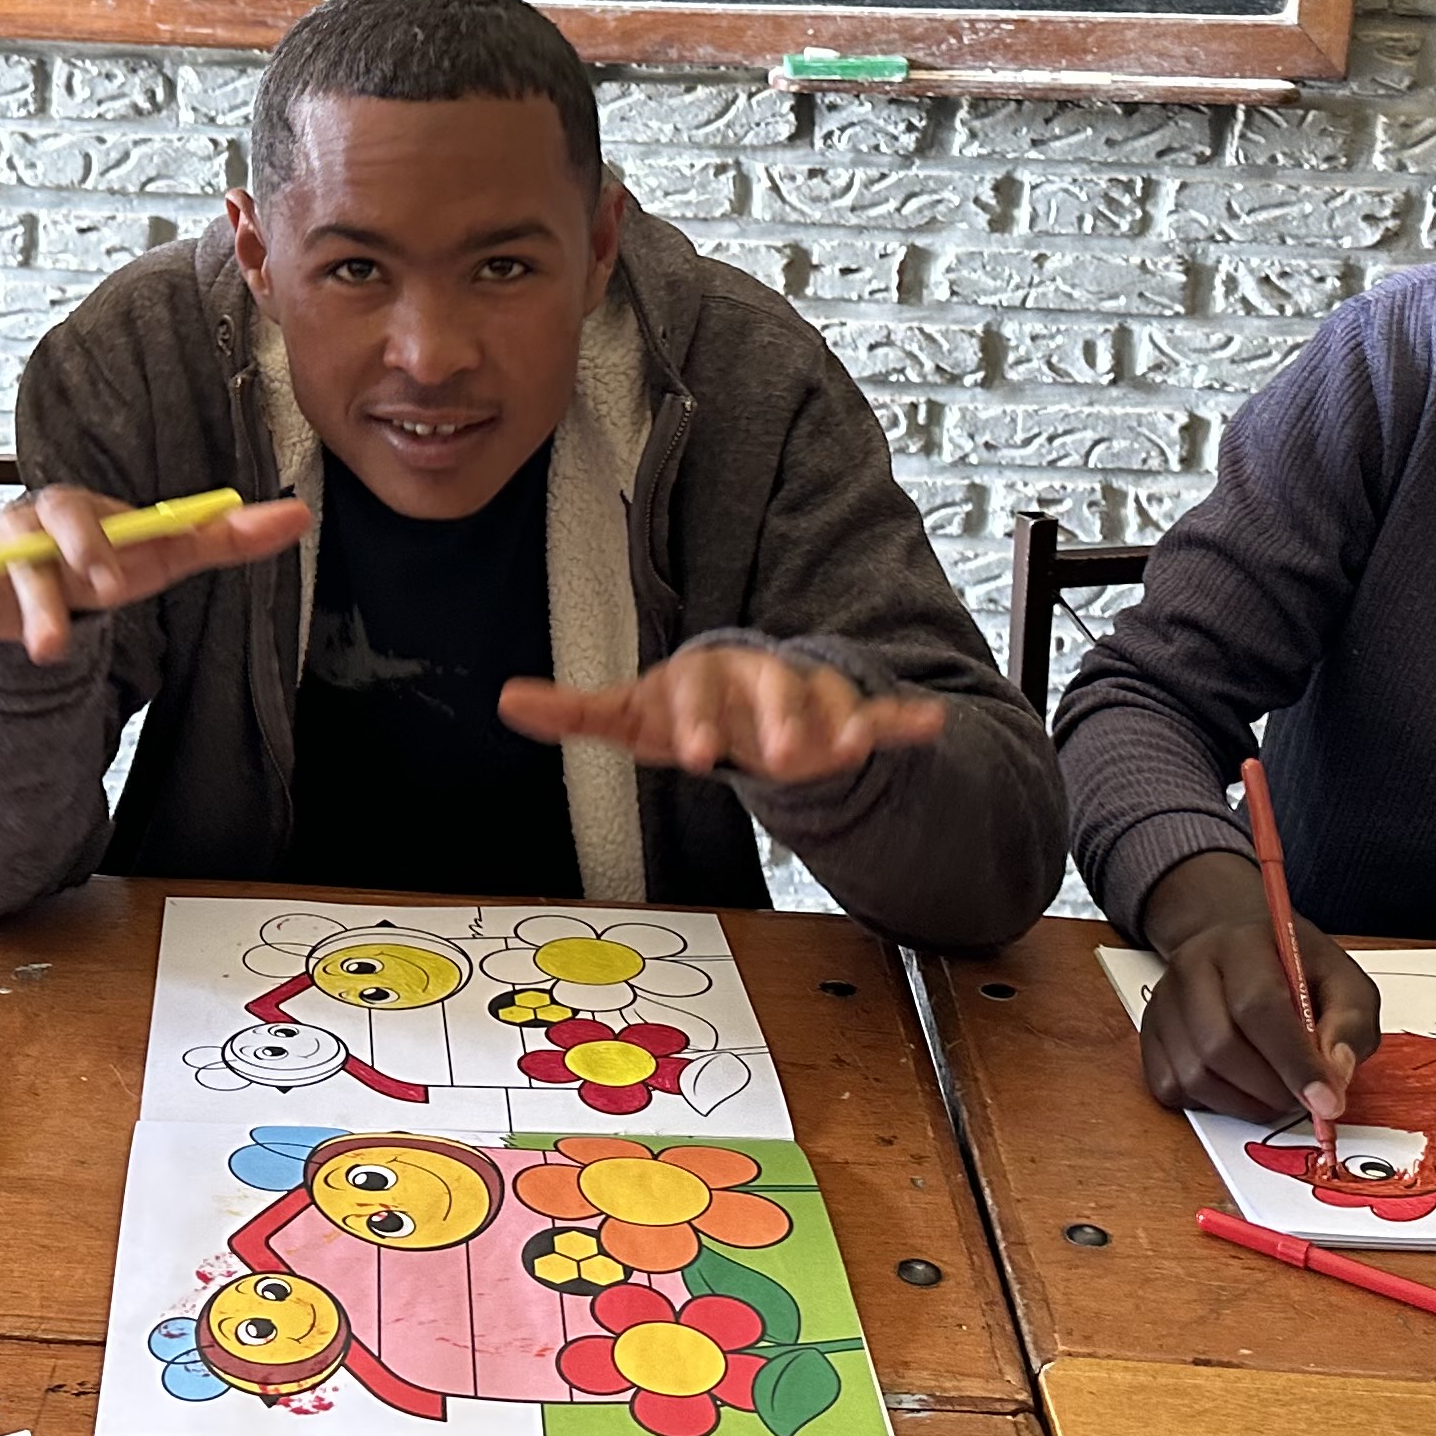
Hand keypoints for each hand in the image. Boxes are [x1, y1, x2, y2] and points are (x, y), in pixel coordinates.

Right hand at [0, 484, 307, 665]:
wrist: (45, 578)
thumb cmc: (106, 560)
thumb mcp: (163, 553)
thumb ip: (225, 536)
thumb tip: (298, 514)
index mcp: (72, 512)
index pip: (79, 517)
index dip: (91, 545)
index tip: (107, 580)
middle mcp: (21, 531)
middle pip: (25, 557)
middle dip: (37, 600)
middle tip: (53, 647)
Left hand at [497, 642, 942, 784]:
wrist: (746, 697)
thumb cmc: (686, 712)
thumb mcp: (632, 715)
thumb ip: (577, 710)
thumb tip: (507, 699)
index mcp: (700, 677)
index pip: (692, 690)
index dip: (692, 721)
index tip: (693, 758)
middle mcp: (756, 680)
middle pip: (767, 690)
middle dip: (772, 721)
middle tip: (776, 756)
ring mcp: (804, 695)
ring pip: (823, 703)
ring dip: (836, 725)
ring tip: (849, 745)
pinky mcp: (845, 715)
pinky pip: (879, 713)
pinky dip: (903, 721)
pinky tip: (928, 723)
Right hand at [1132, 849, 1383, 1125]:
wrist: (1240, 948)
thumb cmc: (1294, 968)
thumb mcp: (1343, 982)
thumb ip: (1350, 1024)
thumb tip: (1335, 1075)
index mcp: (1242, 944)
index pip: (1259, 1006)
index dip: (1294, 1062)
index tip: (1326, 1103)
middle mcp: (1192, 967)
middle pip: (1220, 1045)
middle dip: (1273, 1089)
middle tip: (1306, 1098)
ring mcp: (1164, 1002)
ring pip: (1194, 1074)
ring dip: (1246, 1102)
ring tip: (1277, 1091)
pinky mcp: (1150, 1034)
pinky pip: (1172, 1088)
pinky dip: (1213, 1103)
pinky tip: (1241, 1087)